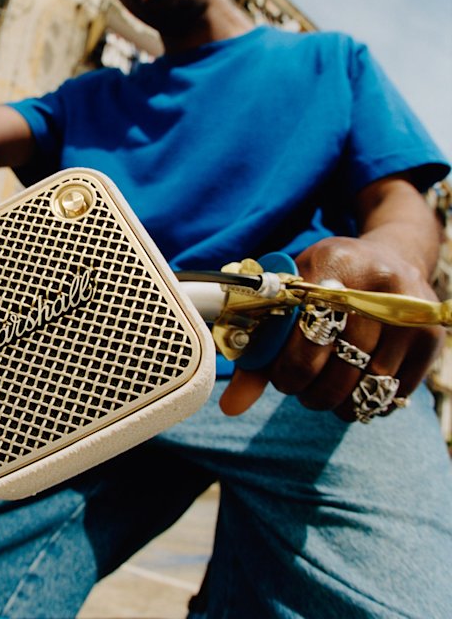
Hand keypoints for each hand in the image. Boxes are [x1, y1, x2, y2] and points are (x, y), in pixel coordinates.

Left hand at [220, 235, 443, 420]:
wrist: (389, 256)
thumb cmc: (321, 283)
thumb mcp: (286, 297)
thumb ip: (257, 350)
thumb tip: (232, 407)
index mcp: (331, 265)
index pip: (306, 336)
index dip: (287, 369)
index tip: (279, 376)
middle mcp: (376, 285)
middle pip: (338, 367)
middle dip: (310, 390)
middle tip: (299, 387)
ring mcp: (409, 312)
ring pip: (366, 386)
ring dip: (337, 400)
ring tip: (323, 388)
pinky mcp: (430, 337)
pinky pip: (393, 393)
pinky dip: (366, 402)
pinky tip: (352, 386)